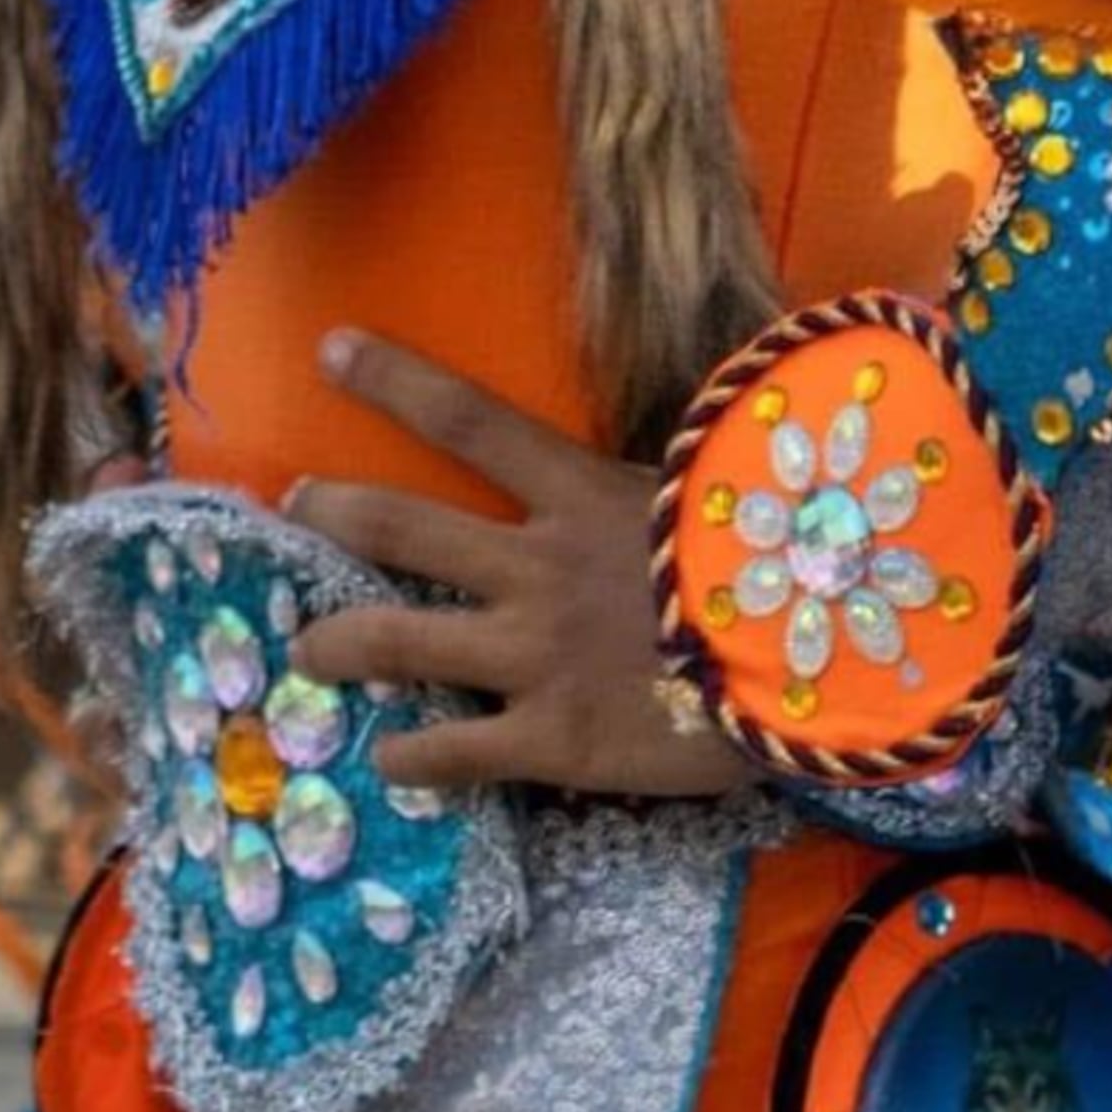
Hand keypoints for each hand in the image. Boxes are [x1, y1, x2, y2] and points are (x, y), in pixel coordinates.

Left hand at [285, 330, 742, 801]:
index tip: (328, 349)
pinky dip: (410, 756)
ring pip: (397, 640)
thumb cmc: (771, 570)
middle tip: (293, 504)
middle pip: (401, 525)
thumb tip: (684, 414)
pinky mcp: (549, 741)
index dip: (392, 379)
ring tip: (303, 649)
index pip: (466, 418)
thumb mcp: (708, 492)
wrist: (818, 672)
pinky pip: (454, 750)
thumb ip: (656, 466)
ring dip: (336, 640)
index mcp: (576, 492)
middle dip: (333, 512)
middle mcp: (534, 568)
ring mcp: (533, 657)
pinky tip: (387, 762)